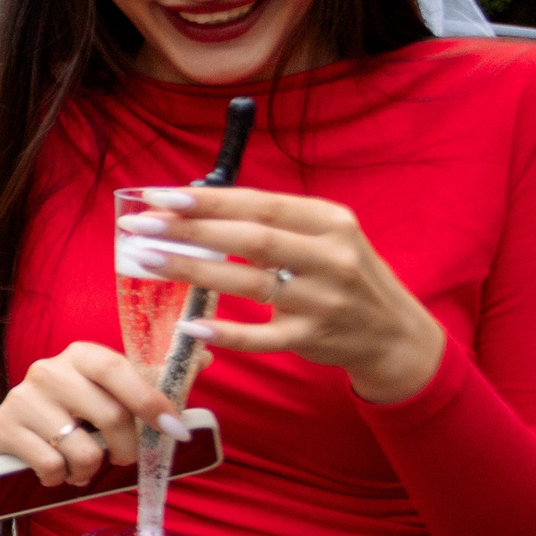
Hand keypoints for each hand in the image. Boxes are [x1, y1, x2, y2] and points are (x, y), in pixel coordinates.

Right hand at [0, 340, 189, 486]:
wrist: (9, 432)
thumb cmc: (71, 412)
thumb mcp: (108, 393)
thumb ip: (152, 380)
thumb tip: (205, 356)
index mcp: (81, 355)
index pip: (119, 369)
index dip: (151, 401)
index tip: (174, 430)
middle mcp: (50, 370)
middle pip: (110, 416)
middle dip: (127, 450)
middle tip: (124, 459)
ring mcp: (23, 398)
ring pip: (82, 449)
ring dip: (90, 470)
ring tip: (82, 467)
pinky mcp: (5, 429)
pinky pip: (51, 466)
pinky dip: (61, 479)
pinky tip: (56, 471)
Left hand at [122, 186, 443, 403]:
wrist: (395, 334)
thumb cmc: (343, 275)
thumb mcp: (324, 236)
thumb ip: (272, 221)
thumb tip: (195, 204)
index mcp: (330, 221)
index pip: (260, 204)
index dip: (208, 200)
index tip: (159, 196)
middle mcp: (331, 257)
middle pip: (251, 239)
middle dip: (190, 230)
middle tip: (140, 225)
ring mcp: (324, 301)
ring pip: (250, 284)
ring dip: (193, 271)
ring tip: (147, 259)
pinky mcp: (314, 339)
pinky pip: (263, 338)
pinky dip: (227, 332)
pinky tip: (189, 325)